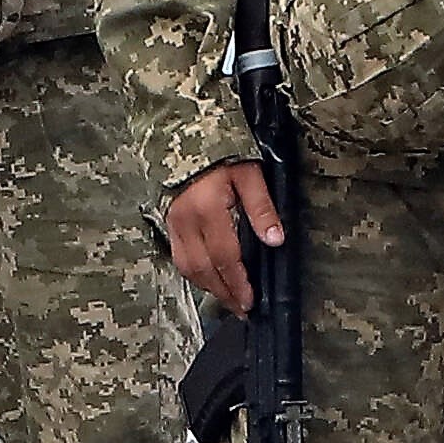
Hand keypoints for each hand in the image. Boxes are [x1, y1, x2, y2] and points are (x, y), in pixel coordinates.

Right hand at [161, 159, 284, 312]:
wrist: (184, 133)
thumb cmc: (223, 153)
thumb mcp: (250, 174)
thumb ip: (261, 208)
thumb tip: (275, 241)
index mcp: (207, 209)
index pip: (224, 256)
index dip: (238, 282)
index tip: (250, 301)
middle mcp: (185, 221)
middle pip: (203, 269)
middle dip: (224, 292)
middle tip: (242, 309)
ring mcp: (172, 223)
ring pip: (187, 267)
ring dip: (208, 287)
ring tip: (228, 299)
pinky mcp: (167, 222)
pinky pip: (179, 257)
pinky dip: (195, 273)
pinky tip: (209, 279)